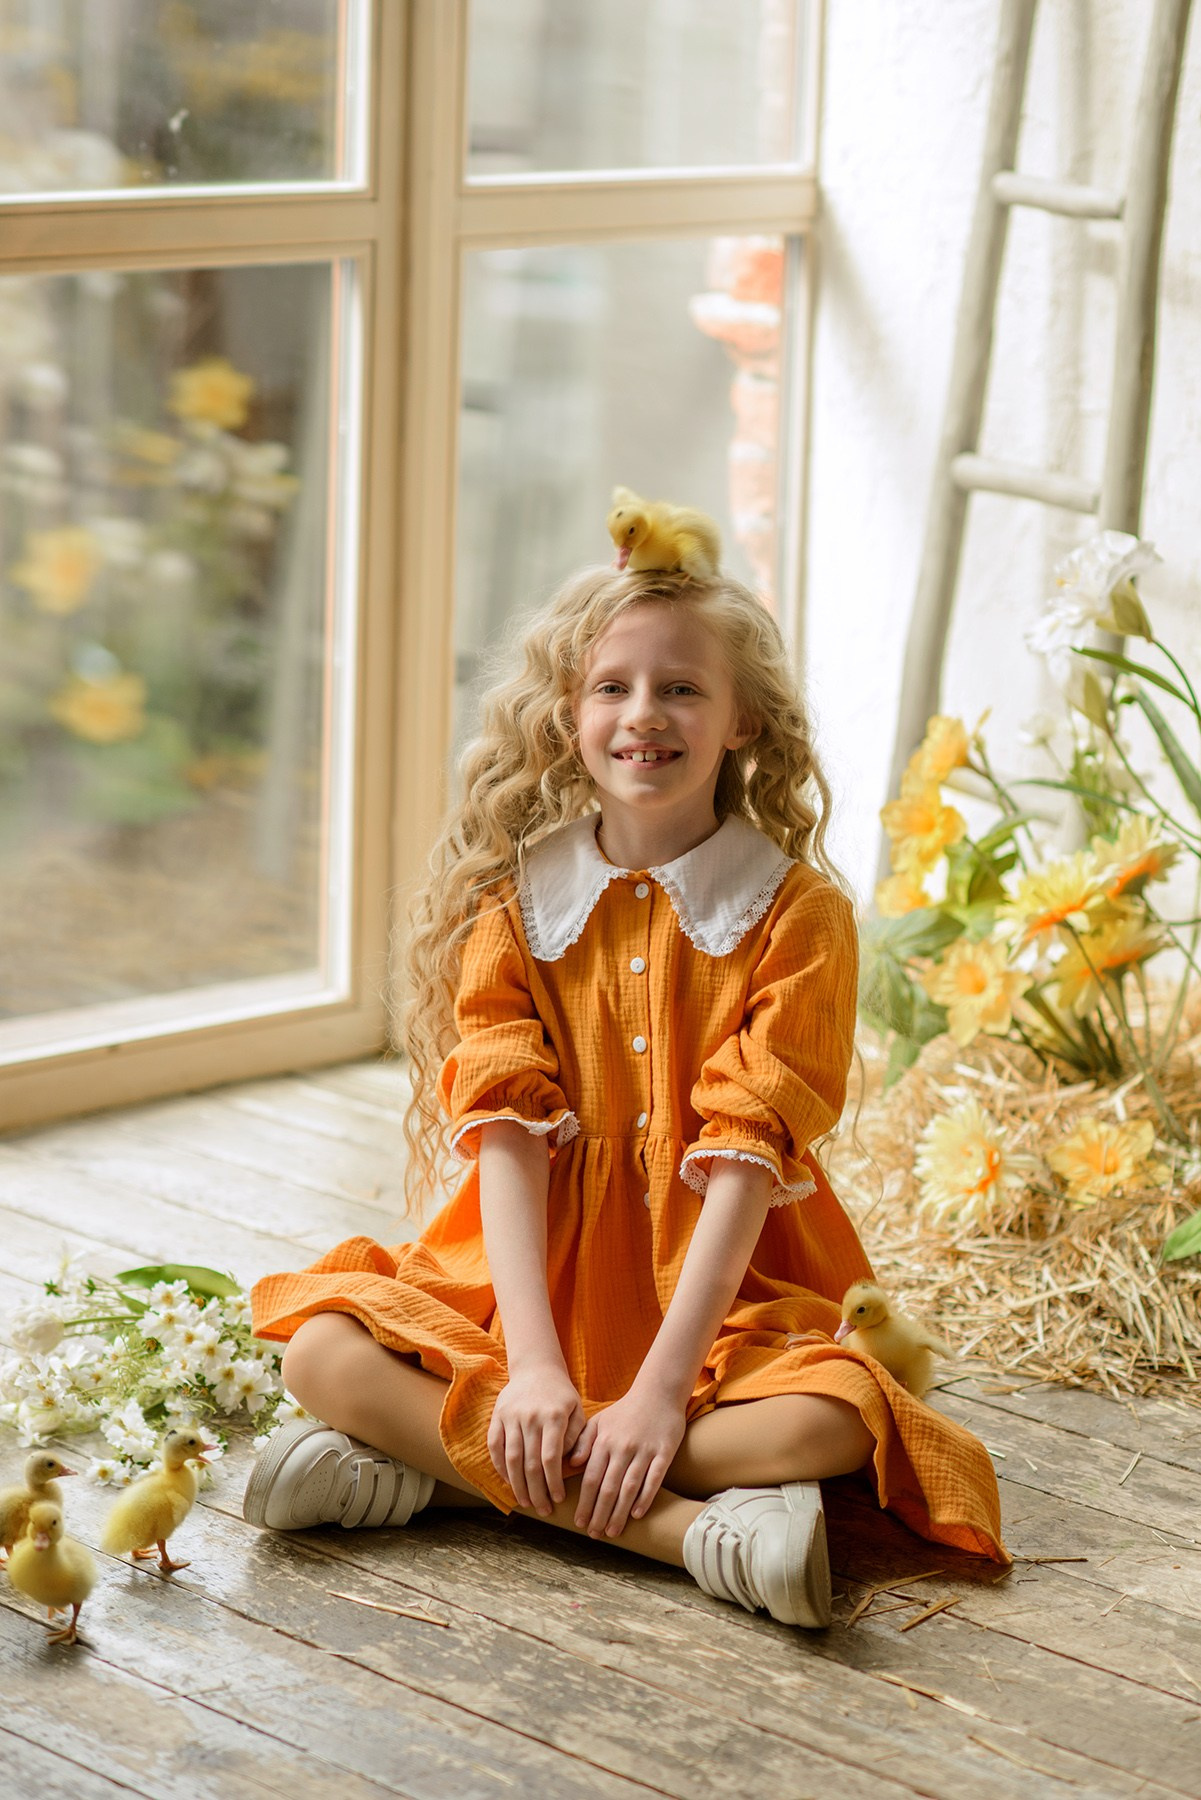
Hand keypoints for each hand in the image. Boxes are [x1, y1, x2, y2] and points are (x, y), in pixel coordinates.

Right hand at [488, 1362, 585, 1516]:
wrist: (536, 1368)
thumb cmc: (561, 1395)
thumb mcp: (577, 1410)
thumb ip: (578, 1437)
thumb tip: (574, 1464)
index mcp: (554, 1416)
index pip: (551, 1458)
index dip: (553, 1482)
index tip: (558, 1499)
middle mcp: (531, 1417)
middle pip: (530, 1463)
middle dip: (537, 1491)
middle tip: (543, 1510)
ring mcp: (512, 1417)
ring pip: (511, 1459)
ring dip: (518, 1485)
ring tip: (526, 1502)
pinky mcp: (497, 1417)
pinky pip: (495, 1447)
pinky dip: (500, 1468)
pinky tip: (509, 1483)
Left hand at [566, 1384, 686, 1538]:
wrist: (658, 1392)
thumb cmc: (626, 1410)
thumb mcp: (599, 1421)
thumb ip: (583, 1442)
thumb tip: (570, 1465)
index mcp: (604, 1442)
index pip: (590, 1478)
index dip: (584, 1503)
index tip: (579, 1523)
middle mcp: (622, 1448)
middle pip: (608, 1487)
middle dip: (599, 1514)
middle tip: (594, 1534)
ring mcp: (643, 1450)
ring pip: (629, 1487)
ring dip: (619, 1512)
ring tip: (612, 1531)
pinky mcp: (664, 1452)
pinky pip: (654, 1479)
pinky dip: (645, 1497)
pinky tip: (637, 1514)